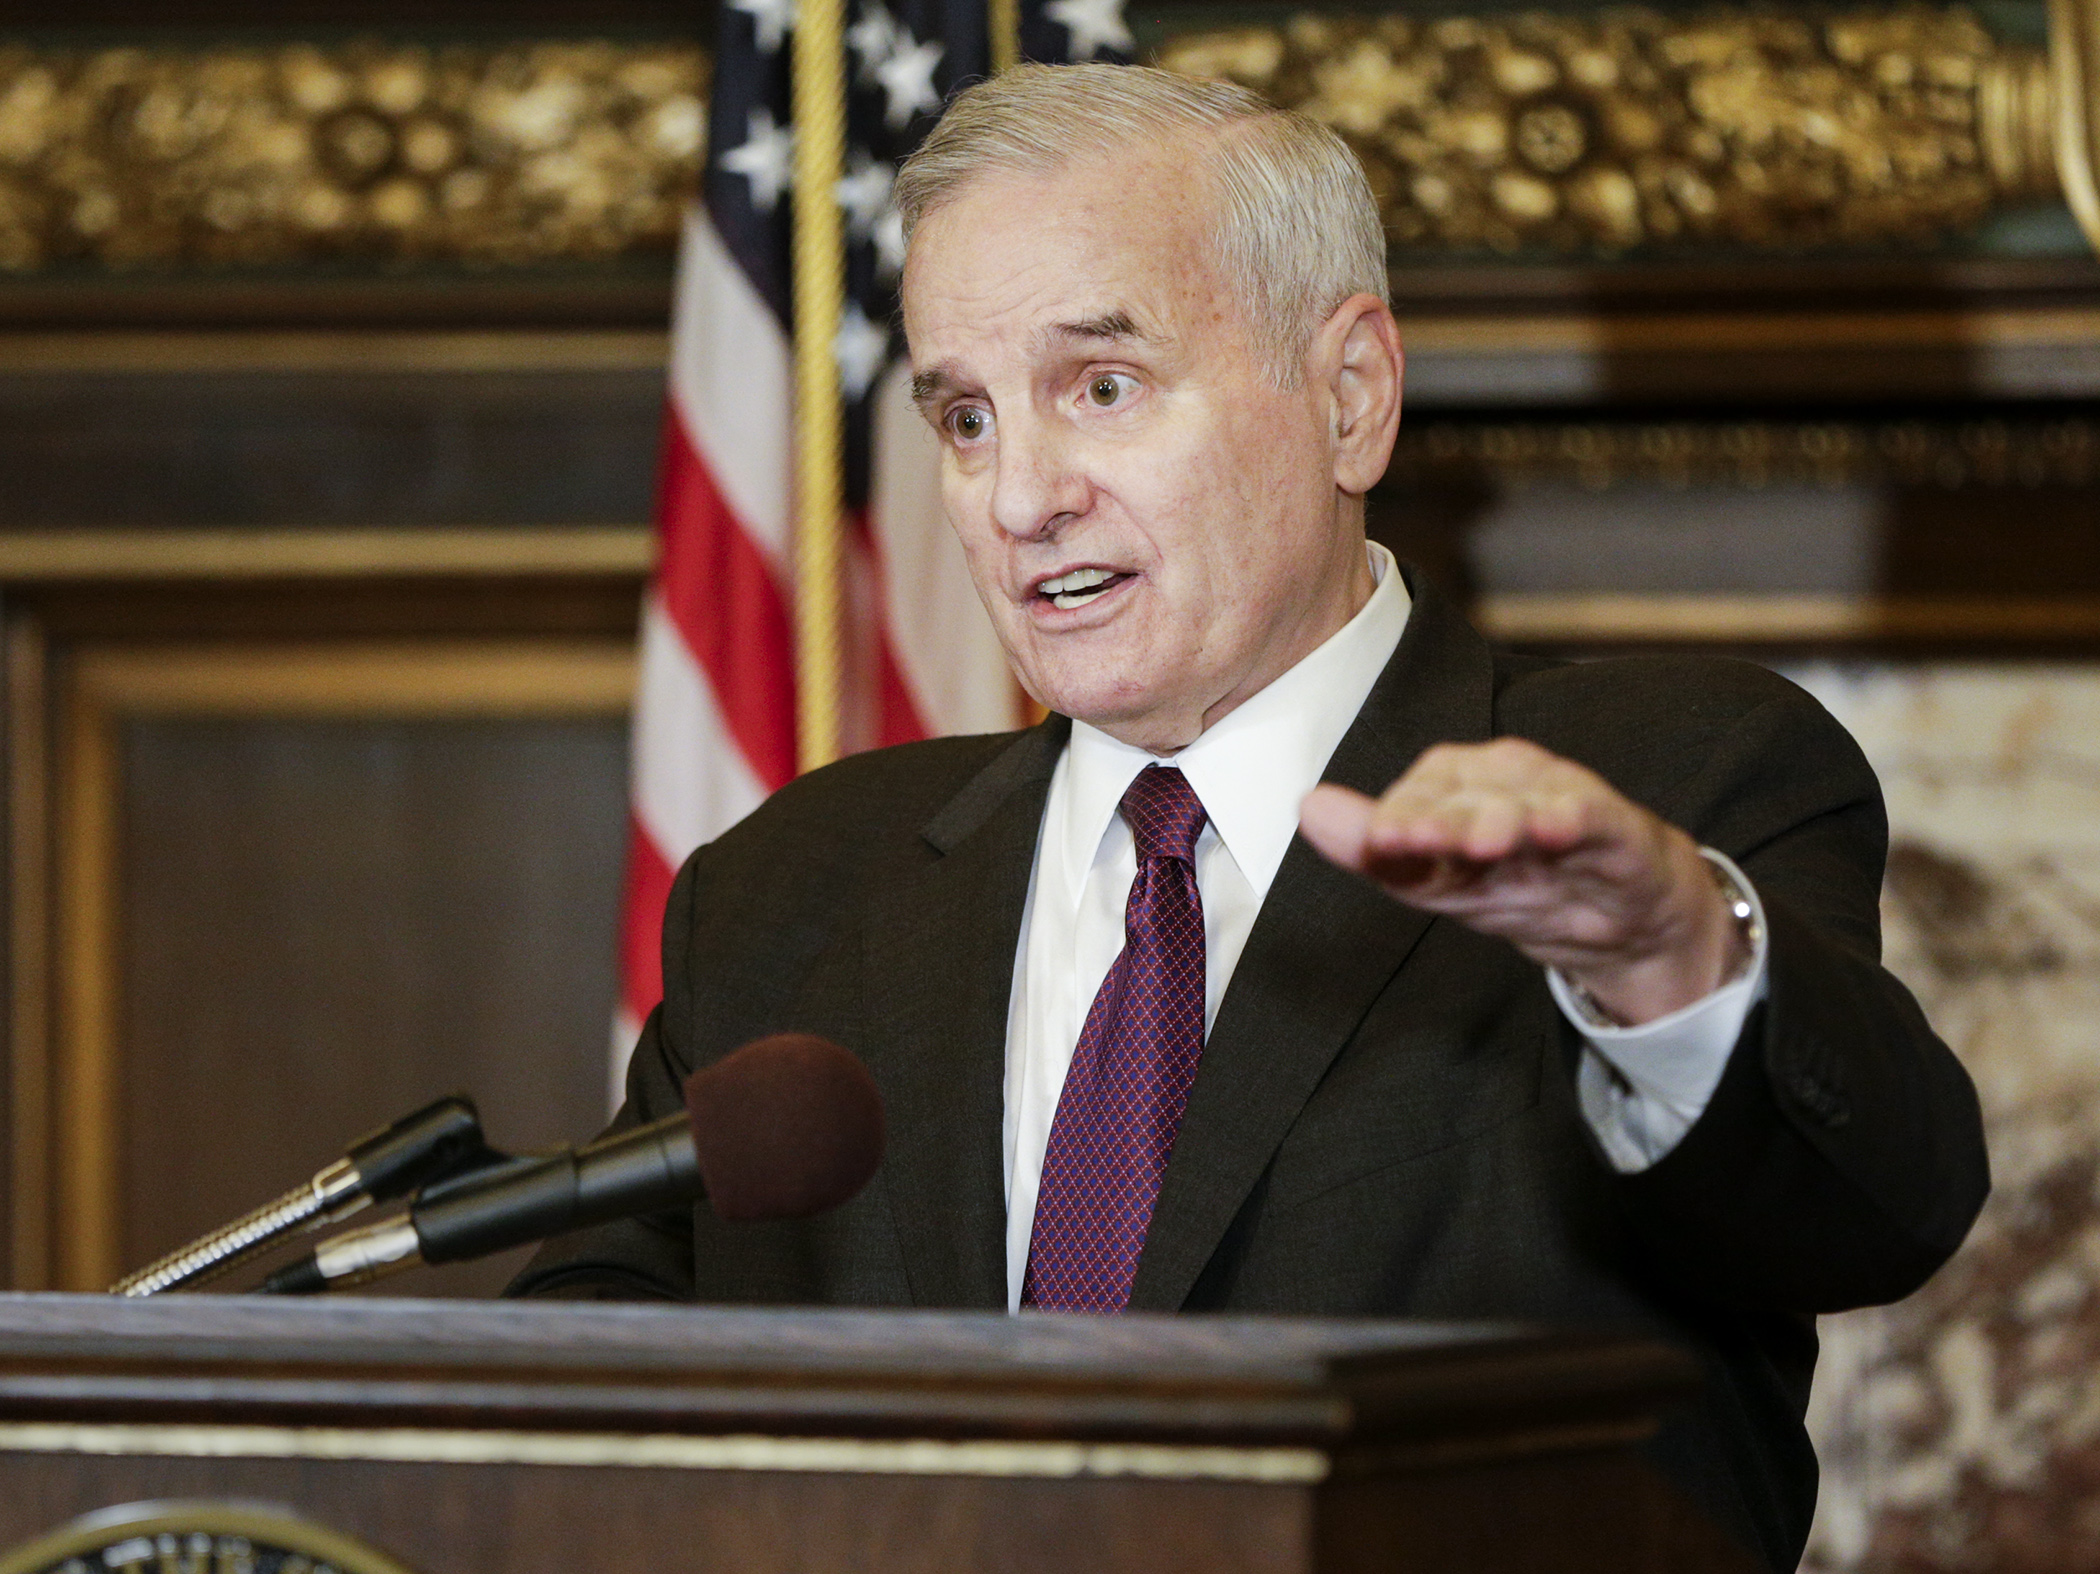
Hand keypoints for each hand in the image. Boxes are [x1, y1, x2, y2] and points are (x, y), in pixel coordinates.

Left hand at [1298, 738, 1747, 1025]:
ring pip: (1527, 798)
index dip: (1399, 814)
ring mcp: (1564, 799)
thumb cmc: (1521, 883)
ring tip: (1481, 841)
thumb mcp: (1439, 881)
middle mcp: (1509, 781)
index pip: (1422, 790)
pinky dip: (1575, 817)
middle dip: (1439, 816)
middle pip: (1469, 792)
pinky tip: (1556, 829)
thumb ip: (1376, 851)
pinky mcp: (1617, 827)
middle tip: (1410, 840)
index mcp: (1462, 787)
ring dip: (1500, 817)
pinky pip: (1594, 815)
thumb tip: (1308, 807)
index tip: (1378, 842)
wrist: (1620, 920)